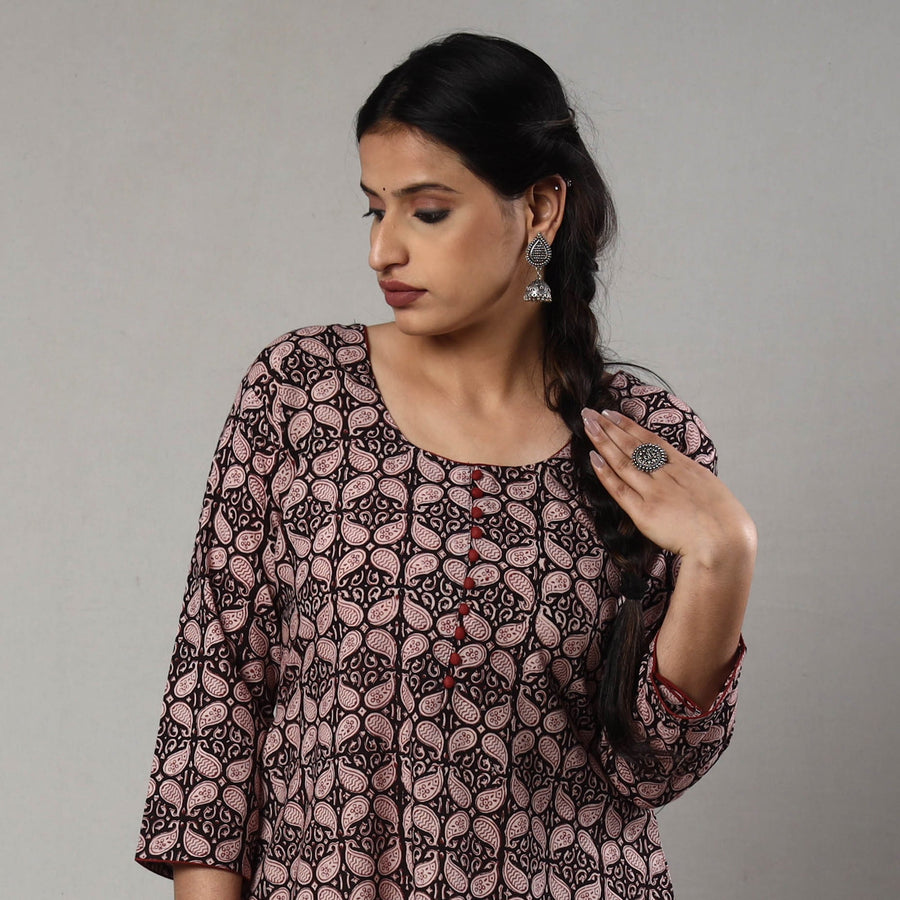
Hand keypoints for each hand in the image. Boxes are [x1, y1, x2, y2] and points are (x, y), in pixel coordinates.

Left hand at [581, 407, 756, 567]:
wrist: (725, 542)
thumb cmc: (725, 523)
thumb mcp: (712, 490)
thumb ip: (692, 481)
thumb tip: (683, 477)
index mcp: (685, 468)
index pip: (651, 440)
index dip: (629, 426)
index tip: (612, 413)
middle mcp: (667, 475)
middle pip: (633, 445)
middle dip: (609, 427)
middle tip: (590, 412)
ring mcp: (654, 492)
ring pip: (623, 461)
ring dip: (603, 442)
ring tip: (587, 425)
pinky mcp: (644, 513)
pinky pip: (619, 489)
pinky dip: (605, 473)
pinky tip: (592, 457)